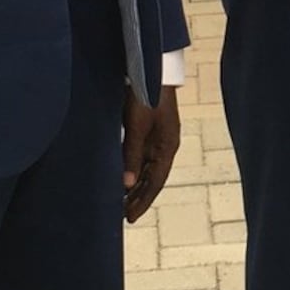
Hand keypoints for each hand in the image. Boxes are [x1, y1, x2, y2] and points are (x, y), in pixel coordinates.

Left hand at [123, 84, 179, 221]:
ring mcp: (157, 139)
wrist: (151, 72)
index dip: (143, 201)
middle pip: (152, 179)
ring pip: (146, 169)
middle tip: (124, 216)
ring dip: (135, 186)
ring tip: (122, 202)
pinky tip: (123, 177)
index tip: (131, 217)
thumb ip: (132, 155)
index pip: (155, 182)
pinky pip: (141, 158)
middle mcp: (164, 147)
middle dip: (139, 198)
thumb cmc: (146, 97)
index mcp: (167, 148)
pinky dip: (133, 171)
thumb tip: (126, 184)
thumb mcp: (137, 127)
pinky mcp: (148, 131)